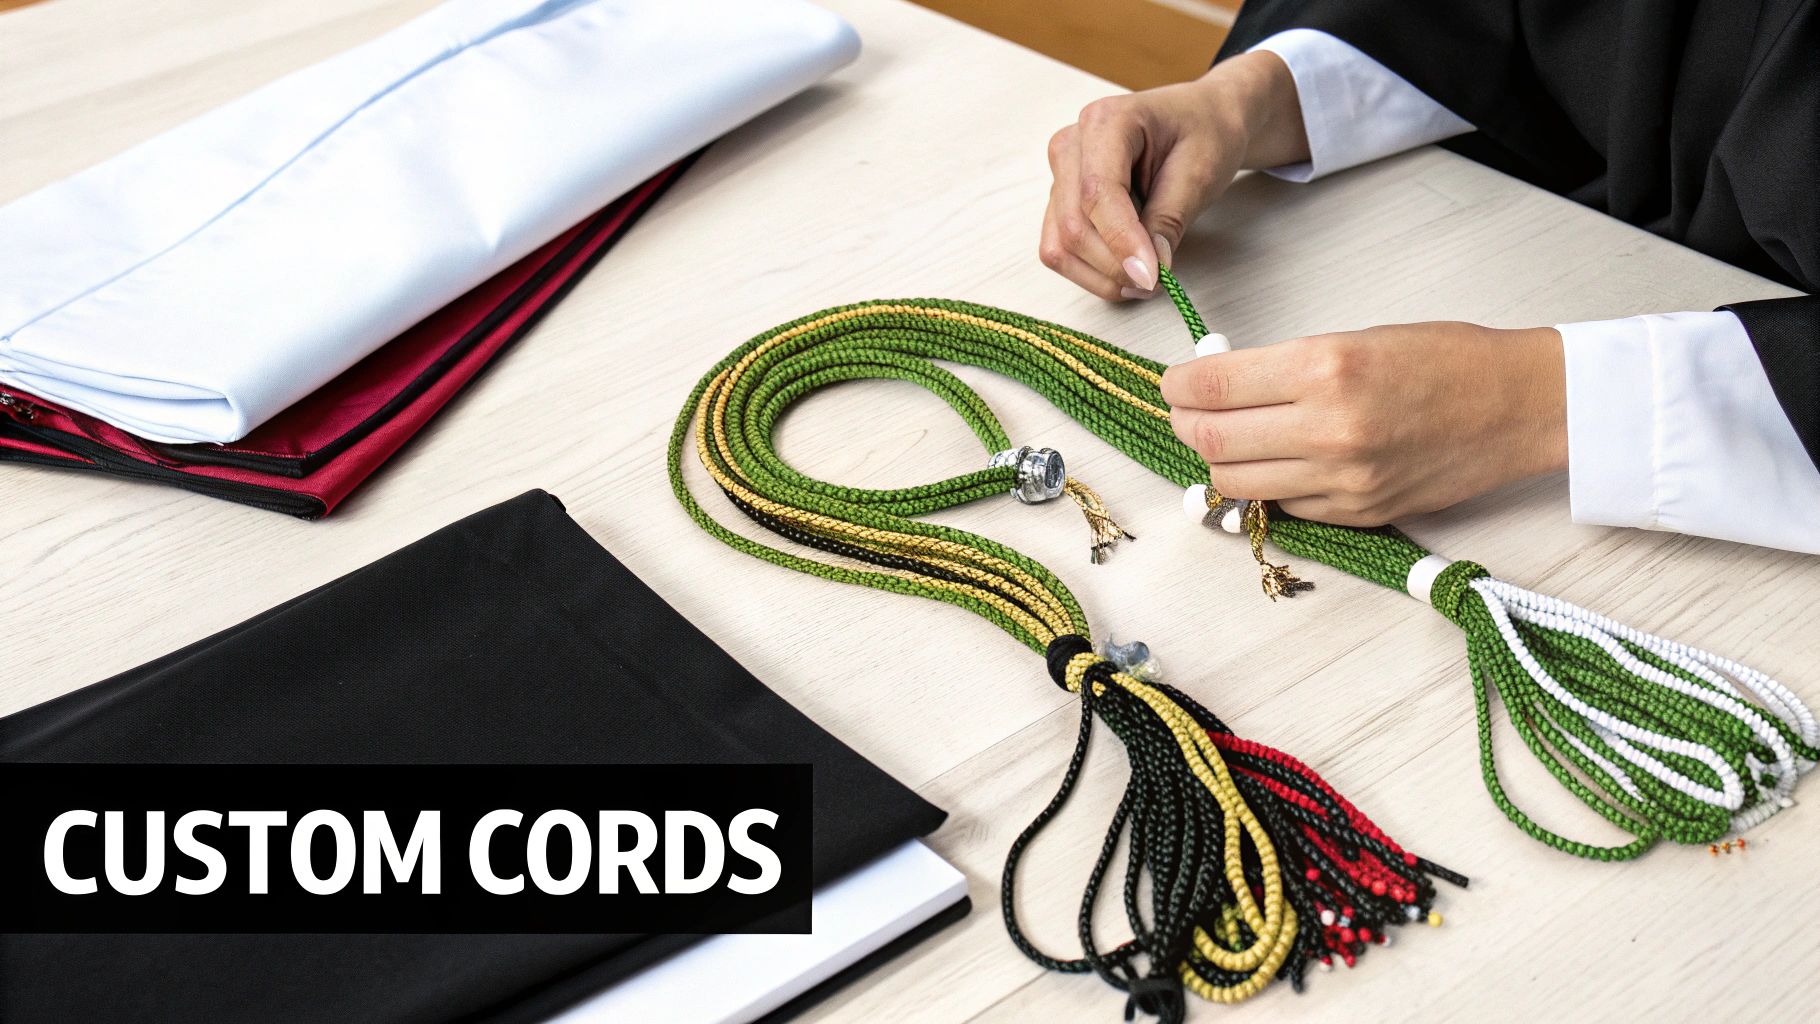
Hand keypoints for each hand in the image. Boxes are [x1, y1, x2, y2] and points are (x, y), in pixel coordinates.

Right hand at [1039, 51, 1307, 300]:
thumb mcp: (1200, 172)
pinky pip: (1060, 250)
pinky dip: (1093, 272)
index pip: (1098, 192)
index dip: (1121, 241)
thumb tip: (1147, 270)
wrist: (1201, 121)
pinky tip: (1126, 271)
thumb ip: (1168, 219)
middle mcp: (1071, 145)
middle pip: (1074, 225)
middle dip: (1114, 265)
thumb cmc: (1204, 134)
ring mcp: (1060, 175)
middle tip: (1157, 282)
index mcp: (1105, 121)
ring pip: (1060, 246)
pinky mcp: (1060, 202)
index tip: (1151, 277)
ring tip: (1146, 279)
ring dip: (1101, 275)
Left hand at [1159, 323, 1568, 524]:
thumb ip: (1282, 366)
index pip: (1212, 385)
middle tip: (1186, 412)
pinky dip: (1267, 486)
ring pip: (1236, 483)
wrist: (1518, 405)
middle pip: (1211, 441)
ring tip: (1226, 439)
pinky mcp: (1358, 512)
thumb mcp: (1355, 337)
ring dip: (1219, 461)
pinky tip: (1279, 462)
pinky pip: (1283, 506)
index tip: (1172, 382)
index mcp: (1325, 368)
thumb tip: (1215, 383)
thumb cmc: (1443, 358)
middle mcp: (1328, 428)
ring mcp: (1343, 479)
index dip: (1177, 385)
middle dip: (1186, 425)